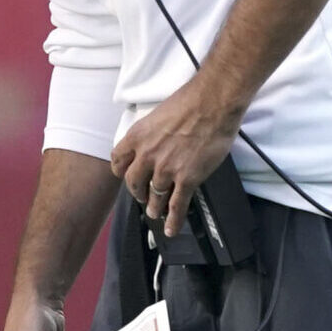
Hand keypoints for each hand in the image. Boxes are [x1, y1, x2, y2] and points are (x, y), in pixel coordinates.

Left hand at [108, 77, 244, 237]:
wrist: (213, 104)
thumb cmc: (190, 102)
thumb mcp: (158, 115)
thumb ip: (152, 133)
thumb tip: (157, 142)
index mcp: (137, 136)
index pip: (118, 160)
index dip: (121, 170)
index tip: (124, 175)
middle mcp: (147, 155)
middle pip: (133, 182)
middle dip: (137, 192)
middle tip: (142, 196)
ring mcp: (166, 169)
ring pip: (154, 197)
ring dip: (154, 207)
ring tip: (155, 213)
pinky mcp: (187, 179)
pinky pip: (176, 205)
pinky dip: (173, 220)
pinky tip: (171, 229)